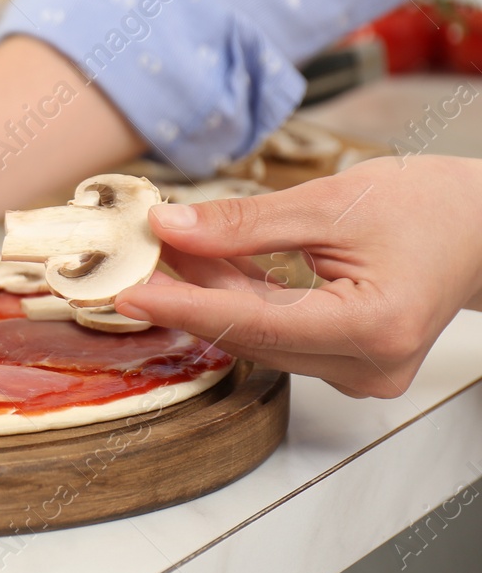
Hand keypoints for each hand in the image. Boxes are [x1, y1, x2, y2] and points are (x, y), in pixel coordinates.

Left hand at [116, 155, 481, 397]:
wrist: (481, 226)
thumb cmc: (429, 208)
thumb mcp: (329, 202)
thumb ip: (245, 222)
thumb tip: (170, 227)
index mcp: (372, 328)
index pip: (252, 324)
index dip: (183, 306)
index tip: (127, 294)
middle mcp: (366, 365)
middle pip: (250, 333)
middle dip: (188, 291)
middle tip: (132, 257)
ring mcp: (359, 370)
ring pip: (258, 332)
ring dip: (210, 290)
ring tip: (163, 247)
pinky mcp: (349, 359)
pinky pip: (278, 329)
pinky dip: (241, 295)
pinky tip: (204, 260)